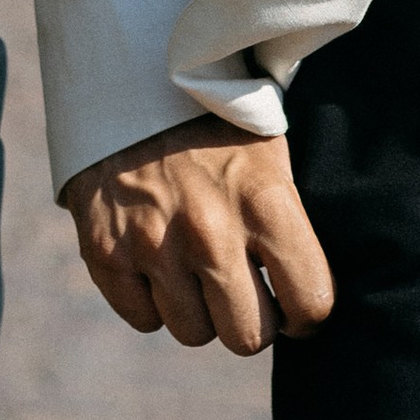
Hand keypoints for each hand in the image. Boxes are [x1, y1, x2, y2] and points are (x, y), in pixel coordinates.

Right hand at [61, 118, 335, 353]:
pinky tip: (158, 261)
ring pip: (194, 332)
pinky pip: (143, 319)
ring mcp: (153, 243)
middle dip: (252, 320)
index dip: (309, 313)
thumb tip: (313, 290)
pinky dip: (152, 301)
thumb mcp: (270, 155)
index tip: (297, 303)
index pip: (311, 302)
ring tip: (197, 266)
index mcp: (264, 200)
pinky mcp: (105, 253)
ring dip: (199, 310)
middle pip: (249, 337)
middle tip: (245, 291)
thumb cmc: (215, 125)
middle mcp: (210, 229)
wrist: (130, 83)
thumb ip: (290, 222)